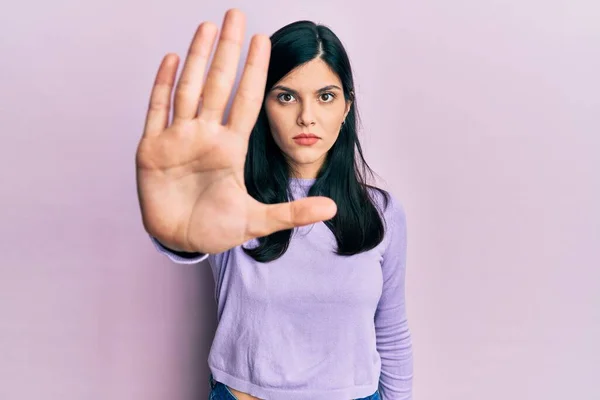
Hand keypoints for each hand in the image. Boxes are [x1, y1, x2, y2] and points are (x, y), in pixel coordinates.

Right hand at [135, 9, 336, 253]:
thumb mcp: (257, 221)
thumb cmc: (215, 229)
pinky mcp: (152, 149)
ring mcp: (178, 139)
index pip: (246, 100)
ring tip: (207, 27)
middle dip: (228, 50)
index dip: (255, 71)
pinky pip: (157, 110)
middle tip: (236, 15)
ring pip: (188, 88)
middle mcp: (205, 136)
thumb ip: (293, 213)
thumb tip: (332, 208)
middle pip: (217, 84)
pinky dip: (162, 85)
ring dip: (196, 57)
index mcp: (230, 148)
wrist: (180, 240)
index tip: (264, 41)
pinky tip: (171, 59)